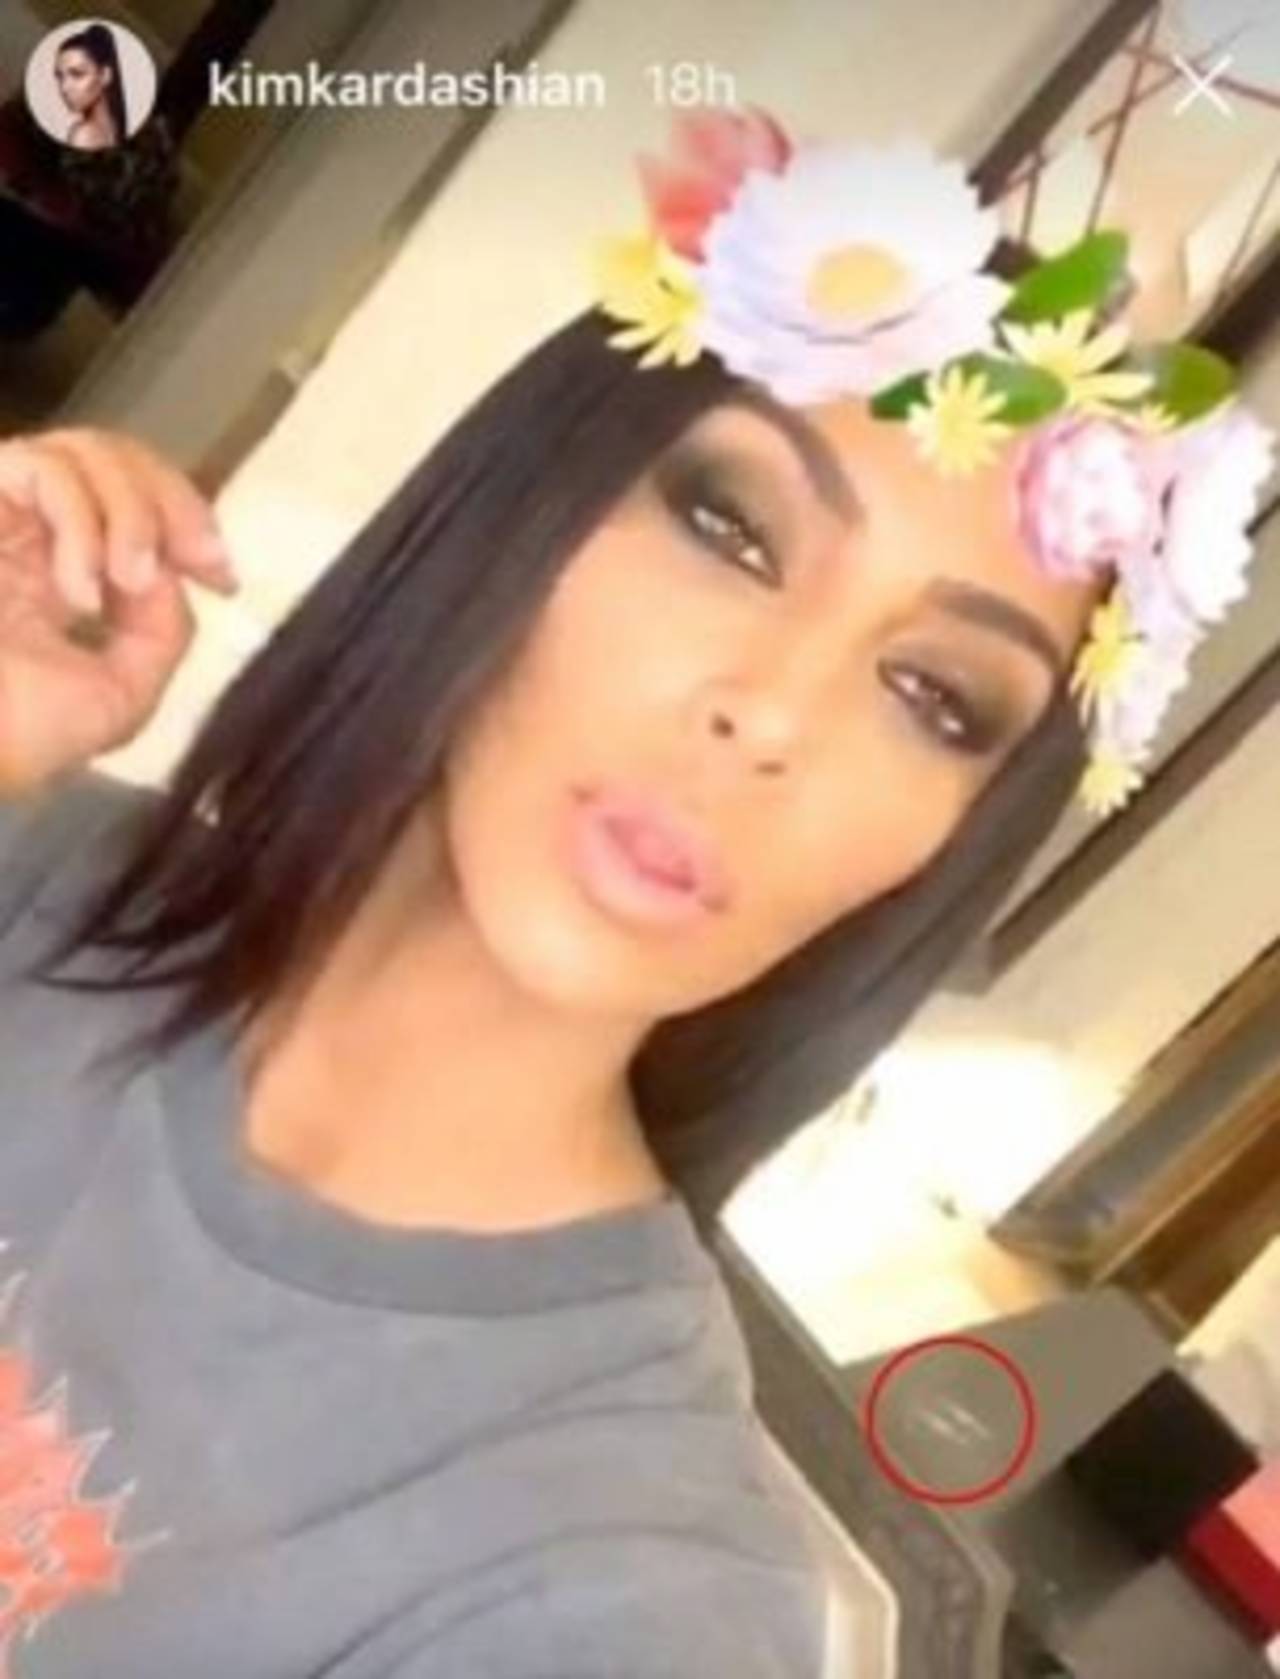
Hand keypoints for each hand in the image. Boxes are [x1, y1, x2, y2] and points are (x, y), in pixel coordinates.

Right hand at [0, 427, 240, 796]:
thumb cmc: (18, 738)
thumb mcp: (121, 696)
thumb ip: (162, 632)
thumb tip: (173, 573)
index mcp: (58, 570)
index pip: (132, 504)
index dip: (187, 522)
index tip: (222, 576)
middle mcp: (27, 531)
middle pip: (116, 459)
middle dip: (173, 505)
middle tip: (196, 559)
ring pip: (85, 451)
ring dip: (131, 515)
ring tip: (129, 581)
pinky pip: (42, 466)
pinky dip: (80, 523)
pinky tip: (78, 591)